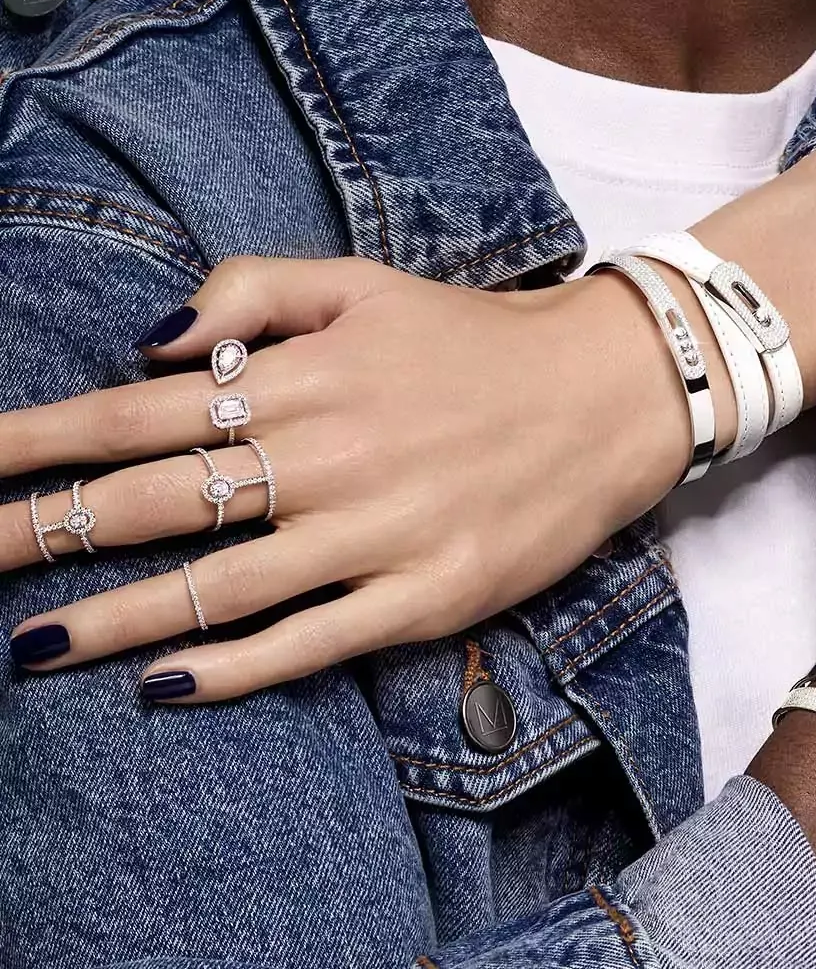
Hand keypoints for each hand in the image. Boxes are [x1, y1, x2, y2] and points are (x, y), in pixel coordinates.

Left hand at [3, 258, 686, 700]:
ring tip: (29, 648)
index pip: (140, 409)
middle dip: (44, 531)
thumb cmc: (473, 338)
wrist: (605, 391)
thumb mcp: (365, 281)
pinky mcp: (424, 596)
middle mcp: (326, 454)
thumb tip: (150, 336)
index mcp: (303, 376)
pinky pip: (308, 641)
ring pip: (218, 585)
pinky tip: (163, 686)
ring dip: (113, 620)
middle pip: (156, 501)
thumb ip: (253, 288)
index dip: (43, 440)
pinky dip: (232, 667)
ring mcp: (375, 532)